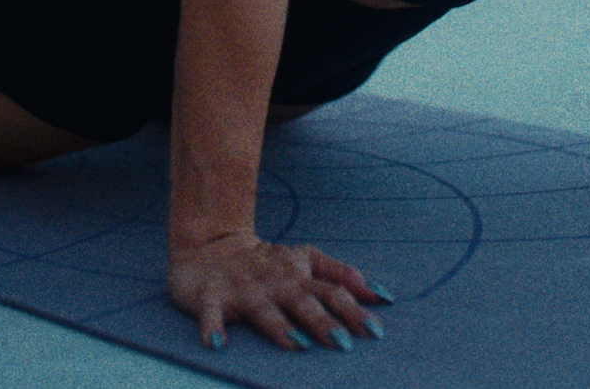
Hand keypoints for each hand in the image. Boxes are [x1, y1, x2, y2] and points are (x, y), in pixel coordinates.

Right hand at [167, 231, 390, 350]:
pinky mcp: (210, 297)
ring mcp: (243, 290)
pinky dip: (212, 328)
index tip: (375, 331)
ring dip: (279, 328)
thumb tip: (381, 296)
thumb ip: (341, 275)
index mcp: (299, 275)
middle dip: (323, 322)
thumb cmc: (267, 262)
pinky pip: (211, 314)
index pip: (332, 291)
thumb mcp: (306, 260)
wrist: (209, 244)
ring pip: (264, 311)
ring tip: (297, 346)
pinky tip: (216, 344)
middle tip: (344, 343)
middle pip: (303, 302)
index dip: (354, 310)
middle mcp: (275, 283)